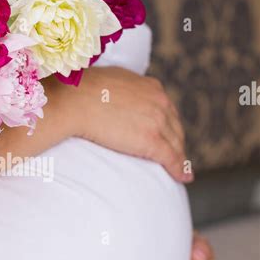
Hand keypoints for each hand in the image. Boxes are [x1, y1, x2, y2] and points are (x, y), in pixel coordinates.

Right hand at [73, 67, 192, 182]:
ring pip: (176, 144)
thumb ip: (122, 89)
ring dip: (180, 158)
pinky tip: (183, 179)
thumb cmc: (82, 92)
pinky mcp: (151, 140)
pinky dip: (179, 169)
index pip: (167, 110)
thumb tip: (116, 95)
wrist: (76, 101)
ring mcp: (157, 121)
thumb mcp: (111, 80)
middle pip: (175, 127)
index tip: (166, 135)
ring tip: (181, 170)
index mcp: (151, 87)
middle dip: (176, 142)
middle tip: (175, 156)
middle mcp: (160, 102)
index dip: (168, 125)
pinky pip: (171, 158)